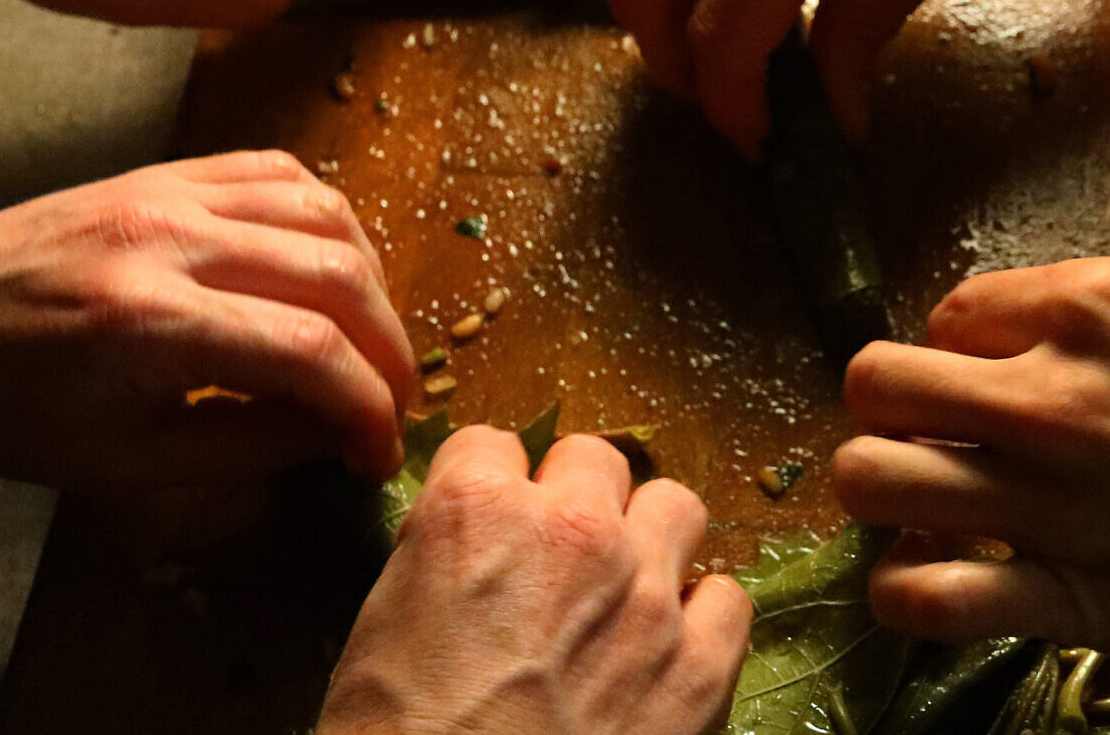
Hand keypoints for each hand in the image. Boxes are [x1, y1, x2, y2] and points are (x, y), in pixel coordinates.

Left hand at [0, 151, 416, 487]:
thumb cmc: (1, 410)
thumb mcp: (120, 461)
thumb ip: (245, 445)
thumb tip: (341, 434)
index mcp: (145, 322)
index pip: (310, 351)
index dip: (369, 407)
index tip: (380, 452)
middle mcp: (168, 238)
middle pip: (337, 275)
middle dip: (389, 350)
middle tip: (391, 405)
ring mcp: (169, 189)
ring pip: (326, 211)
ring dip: (369, 282)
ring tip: (366, 341)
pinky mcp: (167, 169)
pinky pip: (282, 172)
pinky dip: (328, 222)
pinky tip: (328, 269)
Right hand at [320, 427, 752, 734]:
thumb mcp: (380, 631)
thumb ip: (439, 560)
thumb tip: (472, 550)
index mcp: (475, 513)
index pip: (492, 444)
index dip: (490, 486)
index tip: (492, 518)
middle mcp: (572, 532)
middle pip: (594, 460)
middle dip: (575, 500)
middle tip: (559, 558)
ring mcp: (647, 595)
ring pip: (677, 507)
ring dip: (650, 541)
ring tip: (626, 591)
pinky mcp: (699, 666)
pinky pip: (729, 599)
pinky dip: (702, 619)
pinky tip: (669, 651)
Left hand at [831, 258, 1109, 727]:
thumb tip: (1037, 341)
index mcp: (1097, 307)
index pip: (950, 311)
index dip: (961, 349)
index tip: (992, 379)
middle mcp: (1056, 393)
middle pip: (875, 382)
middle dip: (891, 407)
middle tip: (935, 435)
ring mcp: (1053, 500)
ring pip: (870, 480)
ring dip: (885, 491)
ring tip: (926, 505)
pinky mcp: (1070, 598)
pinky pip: (922, 597)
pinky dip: (907, 591)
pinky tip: (940, 580)